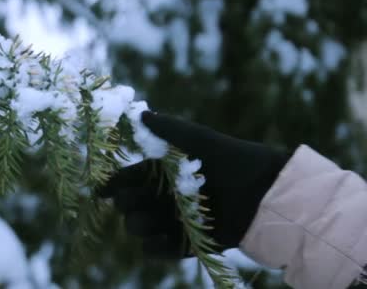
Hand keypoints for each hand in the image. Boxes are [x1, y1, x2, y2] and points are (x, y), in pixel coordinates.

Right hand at [99, 111, 289, 257]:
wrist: (264, 192)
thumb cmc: (232, 159)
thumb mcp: (199, 139)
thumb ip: (170, 128)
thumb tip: (140, 115)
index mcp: (164, 173)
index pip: (129, 179)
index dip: (113, 184)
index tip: (102, 190)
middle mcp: (165, 197)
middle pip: (129, 205)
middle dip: (126, 204)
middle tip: (133, 200)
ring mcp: (174, 220)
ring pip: (139, 228)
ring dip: (140, 225)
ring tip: (153, 220)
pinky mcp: (187, 243)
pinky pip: (158, 251)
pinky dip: (155, 248)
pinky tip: (161, 238)